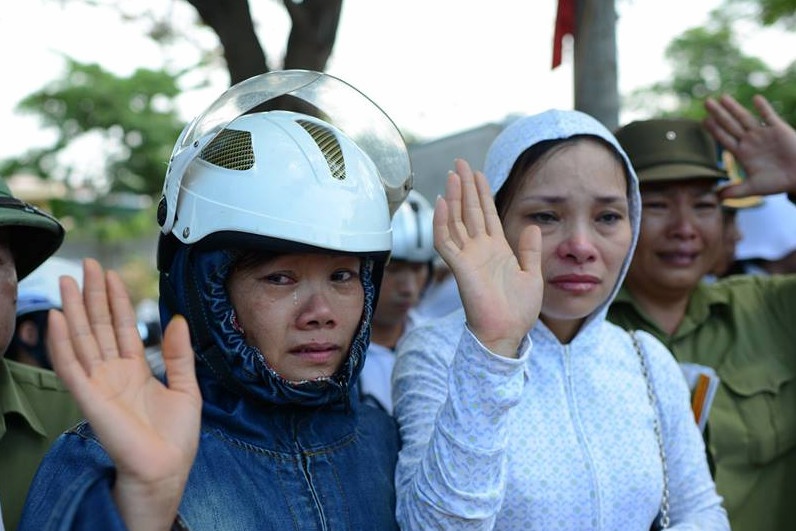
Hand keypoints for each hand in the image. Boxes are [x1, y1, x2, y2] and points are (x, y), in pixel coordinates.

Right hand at [47, 258, 201, 529]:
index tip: (112, 276)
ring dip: (74, 310)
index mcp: (135, 370)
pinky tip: (57, 319)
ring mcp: (99, 384)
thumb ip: (180, 355)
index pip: (122, 327)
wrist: (167, 470)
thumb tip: (178, 320)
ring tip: (68, 282)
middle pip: (99, 326)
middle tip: (88, 265)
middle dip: (93, 296)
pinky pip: (71, 367)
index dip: (117, 301)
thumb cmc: (175, 438)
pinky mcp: (89, 399)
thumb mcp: (186, 388)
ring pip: (82, 339)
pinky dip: (62, 343)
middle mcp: (113, 373)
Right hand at [433, 159, 542, 357]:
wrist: (507, 332)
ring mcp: (468, 257)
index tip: (477, 173)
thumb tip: (531, 225)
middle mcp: (480, 250)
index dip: (482, 193)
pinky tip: (444, 203)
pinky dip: (443, 222)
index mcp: (497, 250)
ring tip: (453, 175)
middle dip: (465, 187)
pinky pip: (446, 242)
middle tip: (459, 163)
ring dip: (454, 197)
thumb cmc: (518, 311)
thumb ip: (529, 250)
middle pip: (469, 211)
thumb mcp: (532, 275)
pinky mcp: (460, 267)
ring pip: (457, 221)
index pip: (487, 214)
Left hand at [704, 94, 795, 196]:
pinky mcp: (779, 130)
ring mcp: (763, 134)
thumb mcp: (753, 188)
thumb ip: (735, 191)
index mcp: (742, 153)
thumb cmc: (777, 182)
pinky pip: (770, 117)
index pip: (724, 139)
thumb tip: (717, 199)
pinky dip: (764, 108)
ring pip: (745, 118)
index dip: (714, 130)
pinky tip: (756, 99)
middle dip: (718, 114)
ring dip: (734, 108)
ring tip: (722, 97)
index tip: (702, 120)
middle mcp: (750, 141)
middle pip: (730, 125)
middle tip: (706, 102)